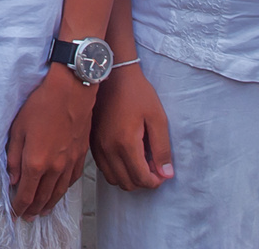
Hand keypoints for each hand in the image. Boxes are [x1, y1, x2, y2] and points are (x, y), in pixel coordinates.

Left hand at [6, 67, 98, 217]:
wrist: (72, 92)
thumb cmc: (41, 105)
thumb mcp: (18, 128)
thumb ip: (14, 156)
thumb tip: (13, 178)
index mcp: (35, 162)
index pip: (26, 194)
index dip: (20, 206)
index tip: (15, 212)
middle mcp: (54, 168)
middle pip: (43, 197)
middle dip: (34, 209)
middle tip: (28, 217)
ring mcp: (69, 163)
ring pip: (58, 192)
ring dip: (49, 204)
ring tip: (43, 211)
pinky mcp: (80, 155)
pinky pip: (71, 180)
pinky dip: (63, 190)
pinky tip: (60, 192)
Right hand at [90, 63, 173, 190]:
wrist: (112, 75)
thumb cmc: (137, 93)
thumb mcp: (157, 118)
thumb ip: (162, 148)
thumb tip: (166, 174)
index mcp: (125, 143)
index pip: (141, 178)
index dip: (156, 181)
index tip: (163, 173)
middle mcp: (108, 149)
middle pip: (127, 183)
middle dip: (143, 181)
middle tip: (153, 167)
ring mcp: (97, 146)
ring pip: (114, 178)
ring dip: (129, 177)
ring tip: (140, 162)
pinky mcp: (92, 142)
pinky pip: (104, 167)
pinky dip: (116, 169)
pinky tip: (126, 156)